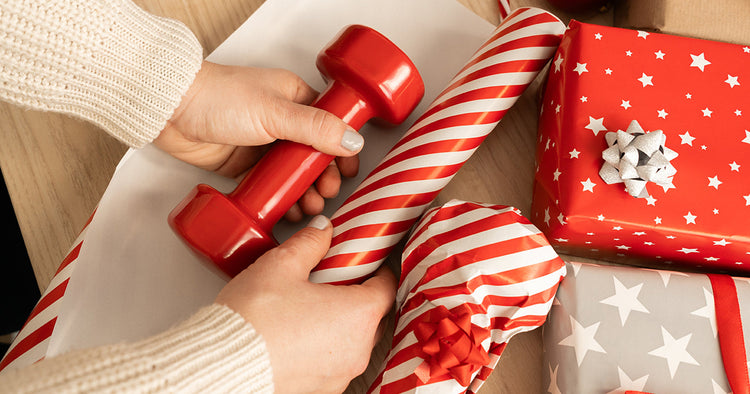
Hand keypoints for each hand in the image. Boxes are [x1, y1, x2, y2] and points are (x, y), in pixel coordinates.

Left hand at [155, 61, 361, 220]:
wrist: (171, 110)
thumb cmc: (220, 98)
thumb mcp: (275, 112)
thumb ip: (316, 128)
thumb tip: (354, 140)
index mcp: (296, 99)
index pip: (330, 125)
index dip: (342, 149)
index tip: (348, 171)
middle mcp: (283, 121)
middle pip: (314, 154)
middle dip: (324, 177)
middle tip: (326, 194)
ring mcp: (264, 145)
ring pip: (294, 173)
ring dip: (305, 192)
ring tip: (309, 208)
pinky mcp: (245, 165)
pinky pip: (271, 185)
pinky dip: (282, 199)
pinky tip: (289, 211)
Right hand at [215, 216, 396, 392]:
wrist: (222, 366)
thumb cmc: (253, 321)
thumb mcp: (281, 265)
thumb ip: (309, 243)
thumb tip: (322, 230)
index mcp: (358, 315)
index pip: (386, 286)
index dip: (378, 268)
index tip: (366, 259)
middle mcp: (357, 349)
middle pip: (374, 315)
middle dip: (359, 294)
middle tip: (335, 278)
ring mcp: (340, 374)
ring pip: (355, 340)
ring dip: (342, 322)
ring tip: (312, 305)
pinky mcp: (321, 389)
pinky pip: (334, 361)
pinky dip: (326, 346)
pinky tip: (300, 332)